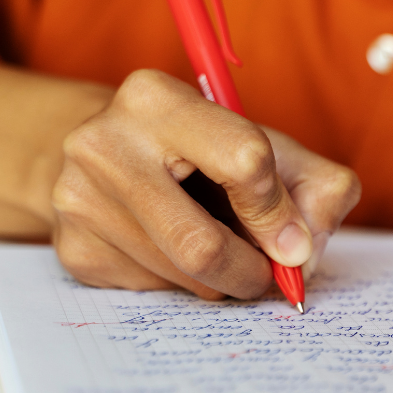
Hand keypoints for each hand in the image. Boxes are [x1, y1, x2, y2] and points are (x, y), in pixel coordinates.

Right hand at [51, 69, 359, 299]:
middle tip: (270, 275)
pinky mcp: (73, 249)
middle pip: (202, 245)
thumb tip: (305, 251)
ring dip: (222, 281)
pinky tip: (178, 254)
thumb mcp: (271, 148)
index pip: (244, 160)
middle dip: (251, 271)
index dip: (279, 213)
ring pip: (182, 276)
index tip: (293, 242)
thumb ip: (318, 187)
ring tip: (224, 251)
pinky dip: (185, 286)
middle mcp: (103, 143)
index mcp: (157, 99)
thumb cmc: (206, 152)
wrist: (111, 157)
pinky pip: (154, 292)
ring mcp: (79, 199)